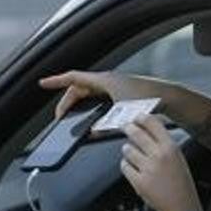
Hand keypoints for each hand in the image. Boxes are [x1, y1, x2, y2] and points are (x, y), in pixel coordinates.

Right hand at [39, 71, 168, 118]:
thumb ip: (106, 124)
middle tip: (58, 116)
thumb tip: (91, 132)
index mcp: (105, 80)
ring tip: (69, 116)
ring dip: (77, 103)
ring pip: (88, 93)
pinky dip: (88, 105)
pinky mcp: (120, 92)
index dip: (57, 81)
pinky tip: (89, 117)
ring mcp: (114, 86)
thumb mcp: (124, 115)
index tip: (43, 83)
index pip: (74, 78)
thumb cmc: (149, 101)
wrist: (168, 97)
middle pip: (78, 88)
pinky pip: (96, 96)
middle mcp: (107, 80)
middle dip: (66, 101)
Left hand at [120, 115, 202, 210]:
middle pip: (136, 133)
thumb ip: (164, 144)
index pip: (152, 124)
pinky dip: (127, 166)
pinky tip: (133, 168)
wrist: (180, 207)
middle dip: (129, 129)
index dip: (141, 118)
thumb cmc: (181, 184)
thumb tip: (148, 130)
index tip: (137, 118)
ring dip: (128, 150)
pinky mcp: (138, 181)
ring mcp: (147, 168)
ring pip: (127, 149)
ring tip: (134, 155)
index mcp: (171, 148)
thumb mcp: (178, 158)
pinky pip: (124, 166)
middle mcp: (158, 156)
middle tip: (127, 127)